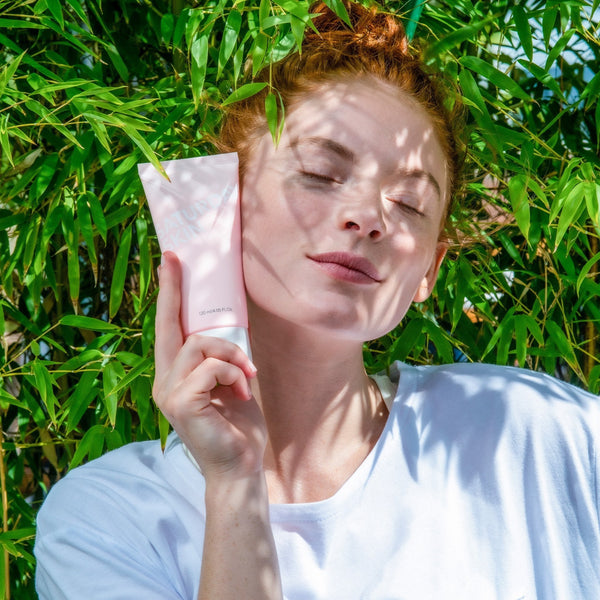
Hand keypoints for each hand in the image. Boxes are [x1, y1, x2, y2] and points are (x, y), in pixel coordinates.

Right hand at [153, 251, 266, 481]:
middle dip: (172, 289)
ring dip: (232, 356)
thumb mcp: (230, 383)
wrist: (240, 466)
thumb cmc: (237, 425)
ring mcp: (168, 392)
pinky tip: (242, 393)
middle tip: (174, 258)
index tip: (169, 263)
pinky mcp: (180, 402)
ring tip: (247, 377)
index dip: (168, 296)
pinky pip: (212, 366)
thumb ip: (221, 358)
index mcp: (175, 376)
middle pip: (168, 326)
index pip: (169, 330)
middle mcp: (164, 381)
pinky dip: (234, 373)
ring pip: (199, 344)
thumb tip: (228, 327)